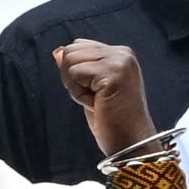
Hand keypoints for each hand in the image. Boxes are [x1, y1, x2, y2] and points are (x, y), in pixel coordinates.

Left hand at [53, 39, 160, 156]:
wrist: (131, 143)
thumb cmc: (112, 121)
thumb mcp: (91, 89)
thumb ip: (78, 68)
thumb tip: (58, 52)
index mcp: (120, 53)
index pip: (78, 45)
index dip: (75, 72)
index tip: (94, 92)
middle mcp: (122, 53)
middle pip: (71, 51)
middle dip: (72, 78)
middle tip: (95, 98)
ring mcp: (119, 62)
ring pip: (70, 61)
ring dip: (76, 87)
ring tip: (97, 101)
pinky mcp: (113, 73)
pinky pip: (75, 74)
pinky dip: (79, 94)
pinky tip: (97, 104)